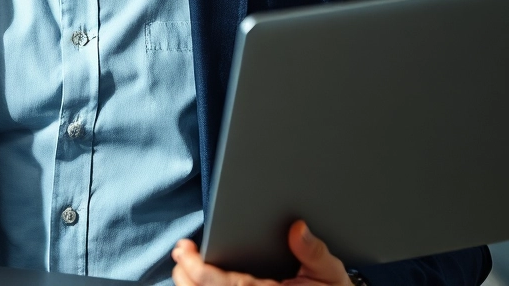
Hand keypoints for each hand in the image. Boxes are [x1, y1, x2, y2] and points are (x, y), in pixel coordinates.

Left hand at [171, 221, 349, 285]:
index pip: (222, 284)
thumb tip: (298, 228)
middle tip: (179, 252)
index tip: (184, 251)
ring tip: (181, 263)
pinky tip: (193, 277)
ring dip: (189, 283)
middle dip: (185, 275)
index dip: (198, 269)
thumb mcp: (330, 274)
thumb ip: (314, 253)